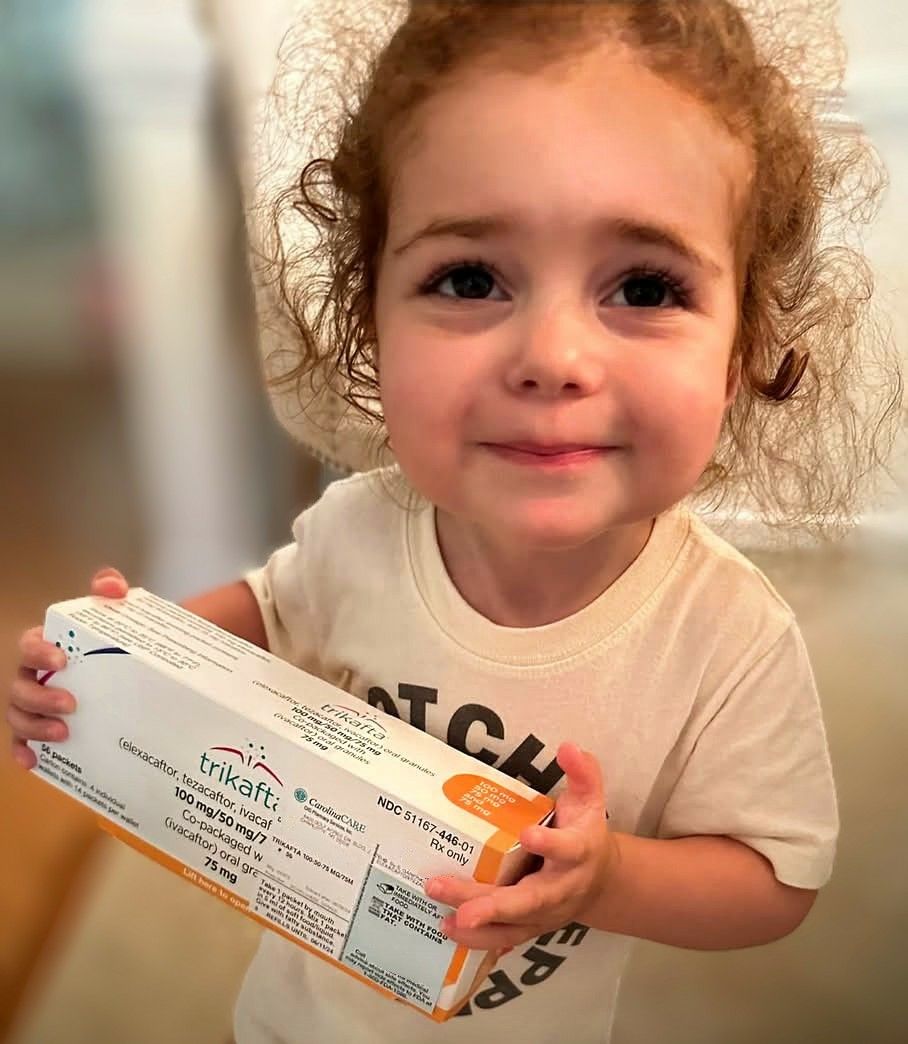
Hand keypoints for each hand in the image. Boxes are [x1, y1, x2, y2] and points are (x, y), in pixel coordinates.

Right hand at [7, 567, 128, 769]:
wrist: (138, 662)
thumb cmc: (116, 636)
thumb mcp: (118, 609)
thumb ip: (111, 589)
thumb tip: (112, 587)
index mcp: (48, 646)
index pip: (30, 644)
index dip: (39, 652)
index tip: (61, 661)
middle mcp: (36, 675)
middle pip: (21, 685)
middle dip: (40, 696)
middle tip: (71, 704)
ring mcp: (38, 703)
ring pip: (19, 714)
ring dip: (34, 726)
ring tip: (63, 733)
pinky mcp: (45, 726)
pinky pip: (24, 741)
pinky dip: (24, 751)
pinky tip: (34, 762)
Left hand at [425, 742, 614, 950]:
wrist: (601, 880)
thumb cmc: (586, 832)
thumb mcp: (590, 799)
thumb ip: (582, 772)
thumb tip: (568, 747)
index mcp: (579, 852)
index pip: (568, 849)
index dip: (550, 844)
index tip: (528, 834)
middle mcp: (563, 888)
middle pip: (531, 900)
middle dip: (495, 905)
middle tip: (464, 908)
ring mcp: (547, 913)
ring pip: (514, 924)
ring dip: (481, 926)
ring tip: (448, 920)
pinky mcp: (532, 926)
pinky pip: (507, 937)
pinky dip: (481, 939)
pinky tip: (450, 931)